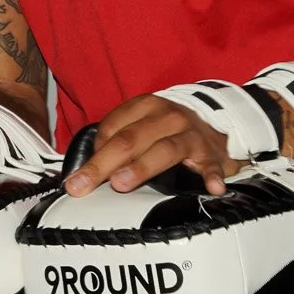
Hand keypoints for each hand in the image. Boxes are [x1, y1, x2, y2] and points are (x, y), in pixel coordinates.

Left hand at [63, 94, 241, 197]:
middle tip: (83, 184)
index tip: (81, 176)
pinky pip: (210, 165)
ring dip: (142, 167)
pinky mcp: (210, 154)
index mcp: (145, 106)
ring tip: (122, 184)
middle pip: (130, 139)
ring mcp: (190, 134)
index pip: (112, 127)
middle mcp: (167, 116)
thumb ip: (117, 140)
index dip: (95, 152)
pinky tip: (211, 187)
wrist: (212, 125)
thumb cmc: (166, 130)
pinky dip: (211, 175)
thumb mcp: (141, 124)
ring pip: (164, 150)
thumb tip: (85, 171)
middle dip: (103, 163)